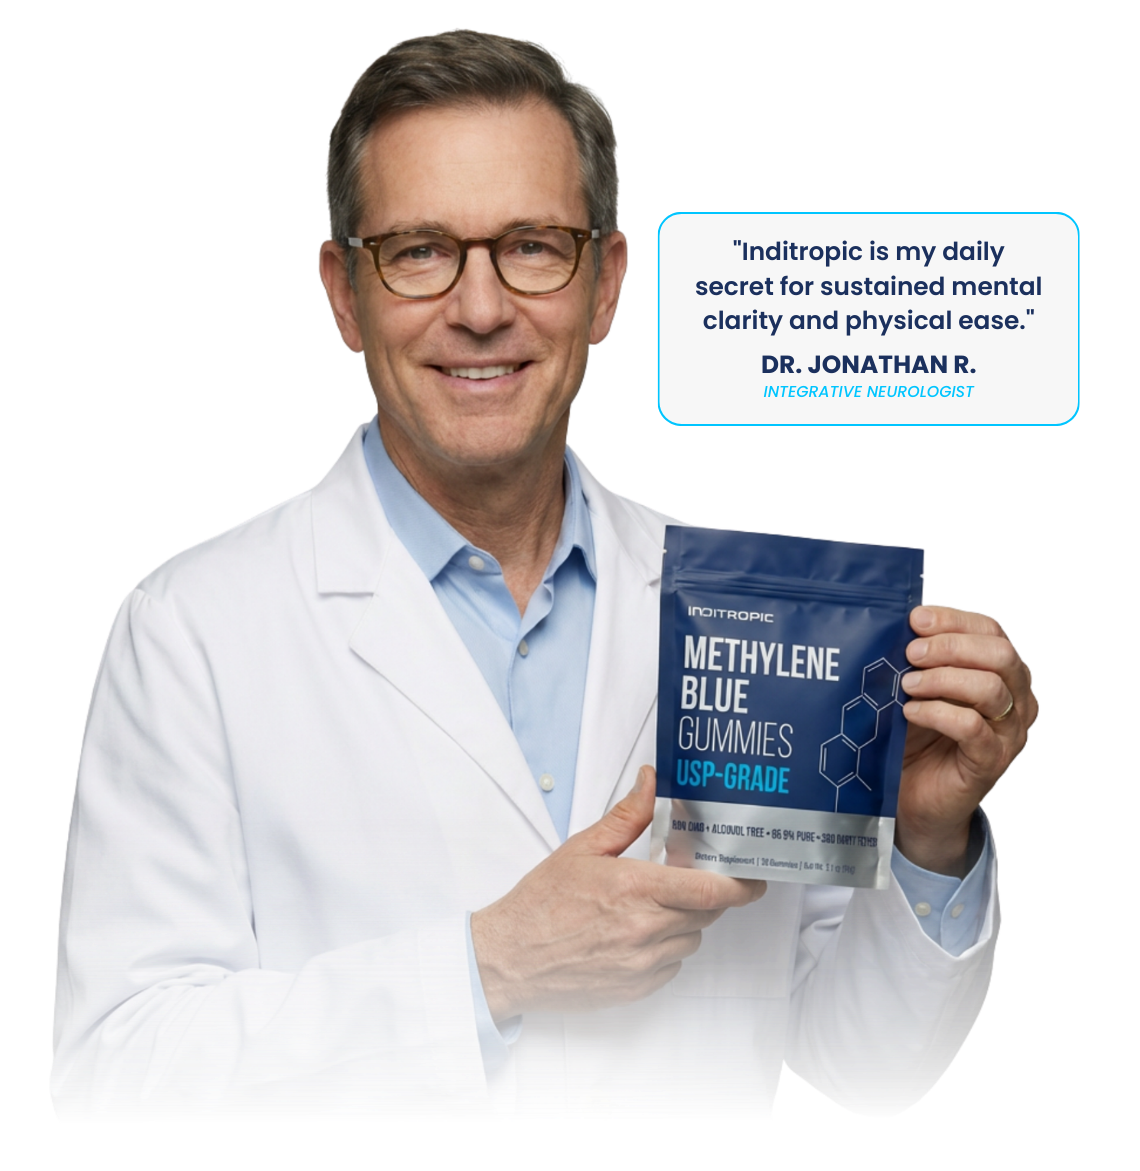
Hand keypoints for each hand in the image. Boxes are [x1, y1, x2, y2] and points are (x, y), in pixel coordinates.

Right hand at [470, 766, 765, 1020]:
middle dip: (704, 897)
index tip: (754, 878)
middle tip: (684, 883)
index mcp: (634, 889)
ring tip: (649, 909)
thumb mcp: (582, 848)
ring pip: (691, 941)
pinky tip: (637, 936)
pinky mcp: (634, 990)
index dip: (740, 886)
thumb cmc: (540, 902)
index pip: (708, 891)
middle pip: (705, 915)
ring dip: (684, 923)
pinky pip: (672, 968)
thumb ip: (626, 816)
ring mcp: (640, 964)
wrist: (508, 958)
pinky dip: (665, 951)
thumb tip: (650, 781)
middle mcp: (643, 929)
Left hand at [896, 604, 1036, 874]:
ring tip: (907, 685)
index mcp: (1002, 672)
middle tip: (911, 653)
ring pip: (992, 688)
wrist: (916, 798)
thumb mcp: (917, 688)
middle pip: (1000, 654)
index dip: (954, 619)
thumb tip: (896, 627)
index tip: (915, 619)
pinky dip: (939, 713)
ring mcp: (1008, 733)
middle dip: (951, 646)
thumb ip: (916, 659)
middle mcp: (1016, 699)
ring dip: (943, 679)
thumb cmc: (918, 737)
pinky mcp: (991, 762)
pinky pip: (974, 728)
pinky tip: (911, 712)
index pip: (991, 629)